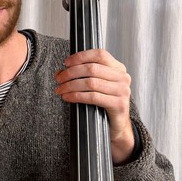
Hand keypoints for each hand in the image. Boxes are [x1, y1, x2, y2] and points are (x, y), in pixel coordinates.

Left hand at [54, 48, 134, 164]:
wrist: (116, 125)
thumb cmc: (103, 103)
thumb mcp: (94, 85)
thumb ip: (80, 75)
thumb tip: (59, 72)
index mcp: (118, 68)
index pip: (99, 54)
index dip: (81, 56)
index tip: (66, 63)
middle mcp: (122, 77)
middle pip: (92, 68)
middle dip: (71, 73)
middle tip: (59, 79)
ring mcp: (122, 91)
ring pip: (91, 83)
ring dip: (71, 85)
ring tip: (60, 90)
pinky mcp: (119, 104)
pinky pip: (93, 97)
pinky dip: (77, 96)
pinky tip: (68, 97)